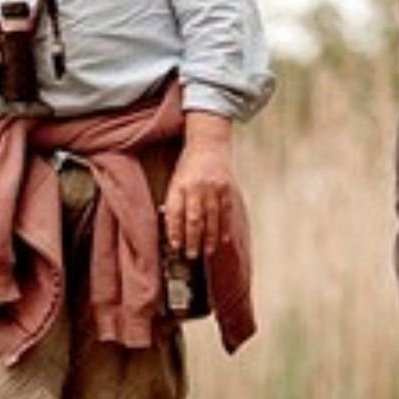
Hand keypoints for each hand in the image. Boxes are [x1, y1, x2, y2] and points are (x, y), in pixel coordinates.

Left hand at [163, 114, 234, 256]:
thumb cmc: (188, 166)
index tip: (175, 246)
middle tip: (192, 255)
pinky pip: (225, 213)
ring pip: (211, 219)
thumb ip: (174, 202)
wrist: (208, 143)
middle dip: (192, 240)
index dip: (175, 232)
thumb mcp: (175, 180)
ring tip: (207, 252)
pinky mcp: (226, 189)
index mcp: (179, 185)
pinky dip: (224, 228)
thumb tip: (172, 229)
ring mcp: (213, 188)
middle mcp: (195, 187)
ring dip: (210, 238)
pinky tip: (222, 240)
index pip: (175, 213)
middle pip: (194, 219)